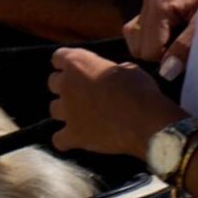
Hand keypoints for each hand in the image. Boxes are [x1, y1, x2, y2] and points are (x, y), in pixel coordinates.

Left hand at [48, 49, 169, 159]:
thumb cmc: (139, 89)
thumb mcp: (126, 68)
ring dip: (65, 111)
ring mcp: (67, 112)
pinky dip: (65, 140)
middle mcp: (66, 85)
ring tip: (81, 116)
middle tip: (82, 93)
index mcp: (78, 63)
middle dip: (66, 87)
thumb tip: (108, 78)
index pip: (59, 57)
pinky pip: (58, 140)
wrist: (144, 120)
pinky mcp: (73, 135)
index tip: (76, 69)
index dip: (67, 63)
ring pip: (54, 109)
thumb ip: (108, 71)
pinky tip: (75, 139)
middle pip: (53, 83)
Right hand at [125, 0, 197, 81]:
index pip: (147, 50)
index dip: (167, 59)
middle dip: (160, 53)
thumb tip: (166, 72)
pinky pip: (141, 30)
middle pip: (138, 46)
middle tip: (185, 45)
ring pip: (137, 39)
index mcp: (159, 3)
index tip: (188, 52)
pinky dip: (155, 38)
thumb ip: (185, 49)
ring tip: (180, 39)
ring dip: (156, 46)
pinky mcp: (153, 2)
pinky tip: (175, 33)